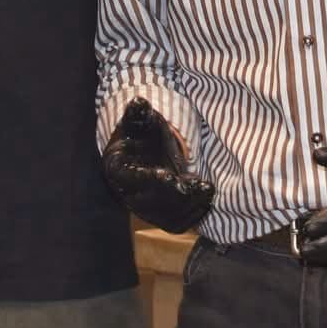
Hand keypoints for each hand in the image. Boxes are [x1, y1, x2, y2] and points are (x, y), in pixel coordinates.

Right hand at [102, 97, 213, 233]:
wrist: (144, 153)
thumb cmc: (140, 134)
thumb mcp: (138, 121)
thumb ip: (138, 114)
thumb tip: (139, 103)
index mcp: (118, 169)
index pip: (131, 179)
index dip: (150, 180)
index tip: (170, 176)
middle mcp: (128, 194)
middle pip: (151, 203)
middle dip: (178, 196)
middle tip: (201, 185)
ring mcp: (144, 209)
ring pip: (166, 218)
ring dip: (189, 207)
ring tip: (207, 189)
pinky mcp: (161, 216)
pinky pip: (177, 224)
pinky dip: (193, 215)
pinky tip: (206, 199)